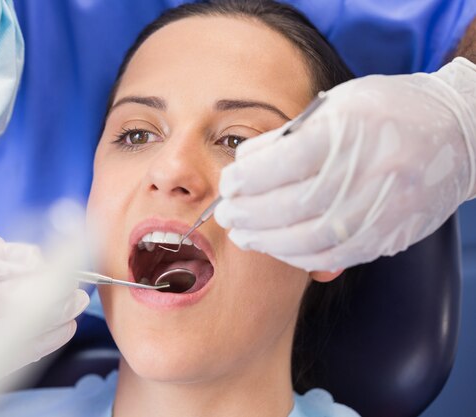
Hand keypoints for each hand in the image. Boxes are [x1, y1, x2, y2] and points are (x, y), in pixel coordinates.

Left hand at [215, 58, 475, 270]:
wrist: (455, 136)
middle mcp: (372, 172)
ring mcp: (385, 208)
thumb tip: (243, 164)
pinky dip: (298, 256)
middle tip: (225, 214)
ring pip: (314, 238)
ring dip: (268, 241)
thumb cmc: (386, 112)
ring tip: (242, 234)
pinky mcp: (390, 235)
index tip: (228, 183)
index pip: (290, 161)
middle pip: (296, 204)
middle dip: (250, 213)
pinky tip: (275, 247)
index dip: (250, 178)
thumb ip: (289, 135)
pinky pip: (336, 256)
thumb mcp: (338, 105)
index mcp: (355, 130)